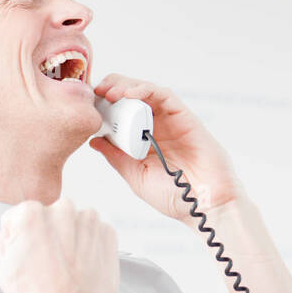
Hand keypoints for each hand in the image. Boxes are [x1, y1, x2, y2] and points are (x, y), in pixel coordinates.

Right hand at [0, 198, 118, 292]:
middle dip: (48, 233)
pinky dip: (90, 246)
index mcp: (31, 213)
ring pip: (75, 223)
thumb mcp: (1, 266)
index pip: (20, 216)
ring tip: (65, 267)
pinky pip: (95, 234)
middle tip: (47, 262)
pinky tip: (81, 267)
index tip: (26, 253)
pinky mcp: (108, 234)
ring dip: (71, 237)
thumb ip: (1, 239)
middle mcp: (62, 210)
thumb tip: (7, 232)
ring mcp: (89, 221)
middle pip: (50, 216)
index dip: (20, 237)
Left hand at [88, 76, 245, 225]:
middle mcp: (157, 127)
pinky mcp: (185, 117)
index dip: (103, 105)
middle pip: (132, 97)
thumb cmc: (173, 197)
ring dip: (126, 86)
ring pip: (147, 91)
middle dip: (111, 89)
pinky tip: (129, 94)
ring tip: (108, 91)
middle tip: (95, 92)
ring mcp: (171, 121)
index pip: (121, 114)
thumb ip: (117, 157)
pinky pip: (165, 95)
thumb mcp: (136, 176)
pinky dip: (146, 89)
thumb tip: (94, 140)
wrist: (204, 206)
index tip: (87, 105)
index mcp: (144, 141)